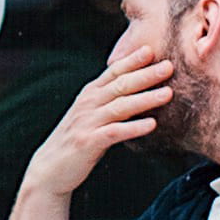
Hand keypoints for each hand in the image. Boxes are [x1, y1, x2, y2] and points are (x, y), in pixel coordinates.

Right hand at [21, 30, 178, 202]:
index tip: (151, 49)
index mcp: (89, 95)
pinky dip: (134, 127)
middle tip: (169, 66)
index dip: (132, 60)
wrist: (50, 170)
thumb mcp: (90, 116)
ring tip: (168, 93)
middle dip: (146, 74)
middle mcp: (88, 104)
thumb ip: (109, 102)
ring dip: (145, 99)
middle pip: (120, 85)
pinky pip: (115, 132)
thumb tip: (137, 92)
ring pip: (120, 106)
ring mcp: (87, 122)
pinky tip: (152, 124)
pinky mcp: (88, 142)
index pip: (113, 72)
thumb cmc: (76, 142)